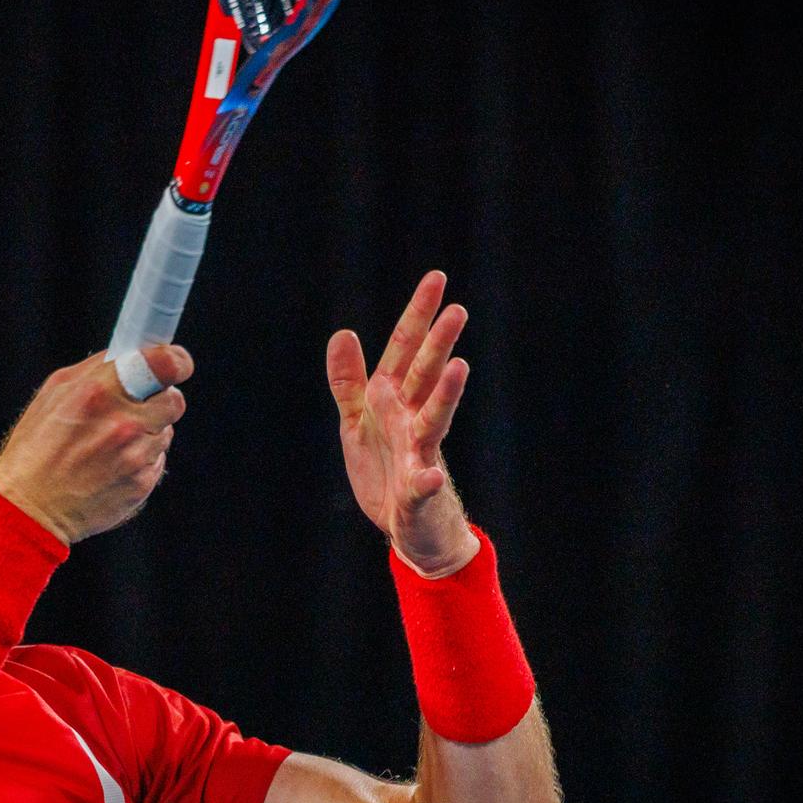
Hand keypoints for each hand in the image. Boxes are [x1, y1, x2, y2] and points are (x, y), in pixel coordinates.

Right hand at [0, 345, 192, 543]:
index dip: (177, 361)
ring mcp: (135, 456)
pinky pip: (157, 459)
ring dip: (147, 432)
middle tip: (135, 407)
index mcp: (98, 392)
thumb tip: (131, 353)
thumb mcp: (54, 393)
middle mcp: (122, 423)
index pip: (163, 364)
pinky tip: (111, 465)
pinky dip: (141, 459)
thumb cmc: (35, 449)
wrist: (30, 509)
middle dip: (159, 399)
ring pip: (165, 431)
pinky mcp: (142, 483)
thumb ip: (95, 369)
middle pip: (173, 400)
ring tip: (110, 444)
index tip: (177, 364)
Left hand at [326, 271, 479, 575]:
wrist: (407, 525)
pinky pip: (422, 484)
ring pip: (434, 418)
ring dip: (447, 395)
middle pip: (425, 375)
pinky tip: (431, 475)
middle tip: (457, 309)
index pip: (406, 349)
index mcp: (392, 400)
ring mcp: (419, 453)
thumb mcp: (357, 420)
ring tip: (460, 368)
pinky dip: (426, 480)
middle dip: (439, 343)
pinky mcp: (418, 491)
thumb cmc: (385, 467)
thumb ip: (349, 380)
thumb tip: (342, 332)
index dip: (418, 315)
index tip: (437, 278)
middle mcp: (411, 419)